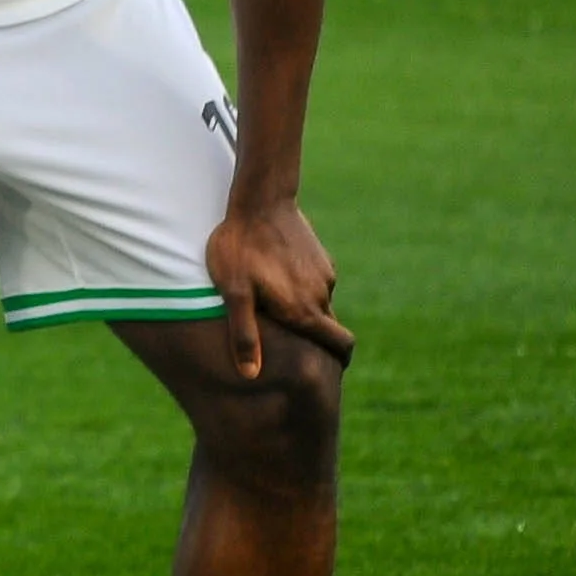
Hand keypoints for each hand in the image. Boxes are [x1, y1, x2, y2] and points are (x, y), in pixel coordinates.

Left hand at [207, 196, 350, 375]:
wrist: (260, 201)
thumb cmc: (240, 249)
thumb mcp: (234, 294)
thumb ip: (244, 335)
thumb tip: (251, 374)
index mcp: (305, 310)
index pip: (341, 345)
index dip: (339, 362)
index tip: (328, 372)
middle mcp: (322, 295)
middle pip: (330, 329)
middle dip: (317, 341)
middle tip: (290, 346)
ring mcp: (324, 274)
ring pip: (320, 305)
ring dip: (305, 312)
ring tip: (272, 310)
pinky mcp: (320, 258)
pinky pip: (315, 284)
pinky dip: (302, 291)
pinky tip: (276, 283)